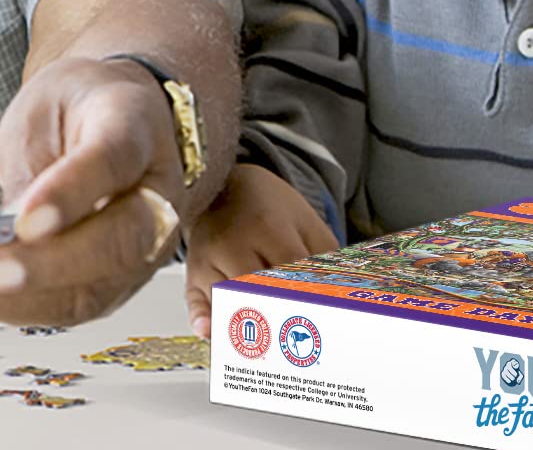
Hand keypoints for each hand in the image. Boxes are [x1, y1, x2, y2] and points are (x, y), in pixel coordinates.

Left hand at [0, 56, 186, 325]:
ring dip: (22, 299)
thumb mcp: (49, 106)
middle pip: (120, 241)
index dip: (70, 193)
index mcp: (137, 129)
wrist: (114, 119)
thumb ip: (36, 163)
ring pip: (97, 288)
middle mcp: (156, 193)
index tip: (25, 220)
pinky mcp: (118, 280)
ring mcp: (145, 245)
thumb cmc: (79, 110)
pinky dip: (18, 308)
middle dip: (49, 266)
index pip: (113, 162)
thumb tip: (9, 227)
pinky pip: (73, 306)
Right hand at [182, 164, 339, 336]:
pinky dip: (202, 320)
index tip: (325, 321)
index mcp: (266, 226)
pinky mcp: (192, 273)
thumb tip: (339, 296)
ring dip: (247, 326)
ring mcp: (207, 259)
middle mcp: (231, 243)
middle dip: (280, 317)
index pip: (289, 272)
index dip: (307, 298)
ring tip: (273, 349)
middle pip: (256, 290)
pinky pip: (195, 301)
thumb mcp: (305, 221)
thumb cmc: (269, 207)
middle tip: (304, 342)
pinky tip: (211, 334)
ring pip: (227, 300)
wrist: (224, 184)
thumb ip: (324, 256)